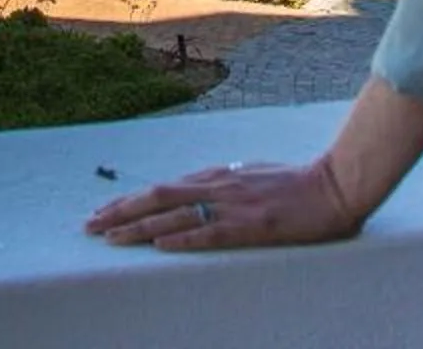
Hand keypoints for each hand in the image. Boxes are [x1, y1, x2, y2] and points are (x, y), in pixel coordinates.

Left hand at [83, 158, 365, 251]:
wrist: (333, 187)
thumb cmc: (295, 183)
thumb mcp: (251, 175)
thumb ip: (224, 182)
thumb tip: (202, 188)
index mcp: (217, 176)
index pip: (162, 188)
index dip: (130, 200)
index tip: (103, 211)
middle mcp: (218, 186)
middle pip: (157, 198)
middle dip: (120, 212)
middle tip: (89, 226)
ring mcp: (233, 205)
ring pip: (175, 216)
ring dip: (138, 228)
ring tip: (109, 238)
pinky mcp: (251, 226)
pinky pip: (209, 233)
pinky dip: (181, 239)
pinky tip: (159, 246)